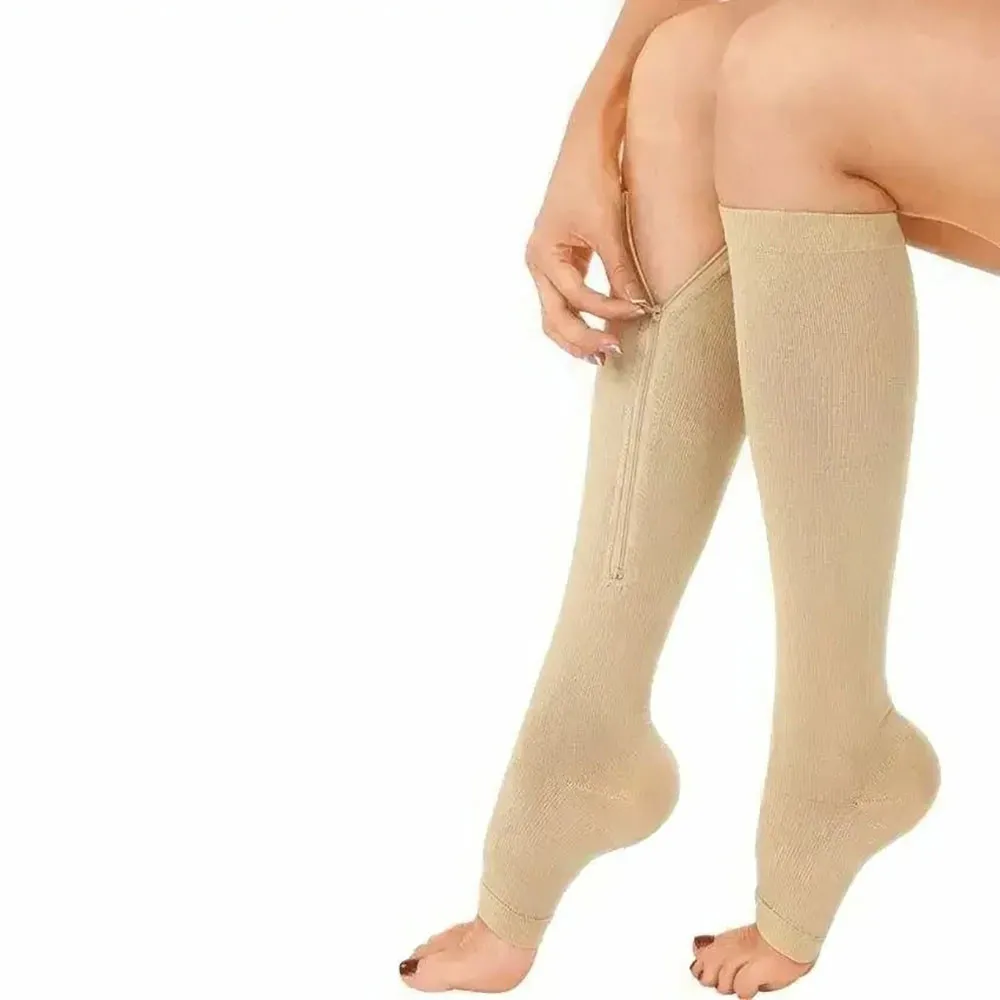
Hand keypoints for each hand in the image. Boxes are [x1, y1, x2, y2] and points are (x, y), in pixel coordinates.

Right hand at [525, 123, 650, 363]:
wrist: (588, 143)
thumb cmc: (592, 177)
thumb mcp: (609, 226)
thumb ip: (621, 269)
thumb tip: (641, 306)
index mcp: (542, 254)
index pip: (577, 297)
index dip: (608, 309)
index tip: (642, 311)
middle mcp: (538, 264)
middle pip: (554, 320)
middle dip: (583, 339)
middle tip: (613, 354)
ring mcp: (546, 265)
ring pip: (556, 316)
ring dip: (578, 336)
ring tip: (605, 353)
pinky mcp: (561, 262)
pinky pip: (566, 301)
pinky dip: (582, 317)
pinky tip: (603, 329)